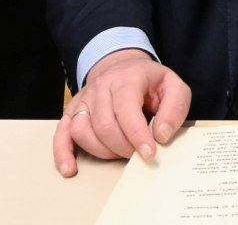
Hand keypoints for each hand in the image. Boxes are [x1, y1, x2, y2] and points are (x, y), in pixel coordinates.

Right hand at [52, 49, 191, 176]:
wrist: (124, 68)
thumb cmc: (150, 82)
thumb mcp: (174, 87)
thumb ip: (175, 109)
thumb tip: (161, 135)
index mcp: (126, 78)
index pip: (126, 108)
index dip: (137, 134)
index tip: (149, 153)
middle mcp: (101, 86)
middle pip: (104, 125)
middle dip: (123, 147)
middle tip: (138, 154)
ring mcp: (84, 99)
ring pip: (82, 131)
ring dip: (102, 151)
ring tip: (119, 154)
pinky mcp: (72, 111)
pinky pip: (61, 133)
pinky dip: (63, 153)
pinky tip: (70, 168)